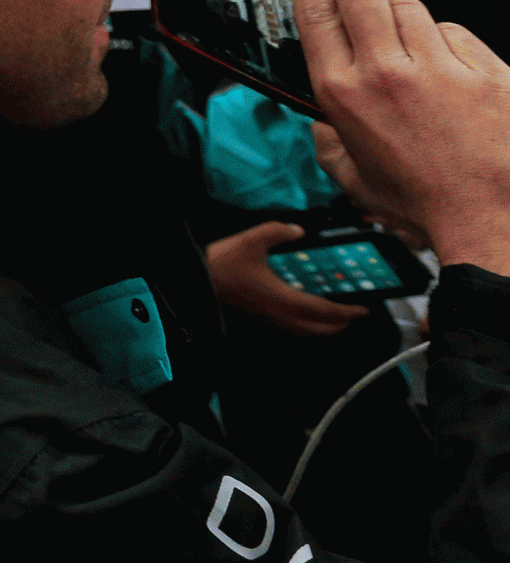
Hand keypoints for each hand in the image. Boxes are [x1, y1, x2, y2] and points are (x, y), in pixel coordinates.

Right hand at [205, 221, 367, 335]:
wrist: (196, 282)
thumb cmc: (223, 263)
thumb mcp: (250, 240)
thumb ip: (277, 232)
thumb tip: (299, 231)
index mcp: (285, 299)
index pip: (326, 311)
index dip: (348, 311)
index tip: (366, 307)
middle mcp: (282, 316)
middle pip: (320, 329)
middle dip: (341, 323)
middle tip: (353, 313)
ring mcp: (270, 321)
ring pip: (307, 332)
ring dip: (325, 326)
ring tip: (333, 315)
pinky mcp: (260, 320)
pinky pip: (294, 329)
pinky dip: (308, 325)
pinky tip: (303, 311)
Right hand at [295, 0, 509, 270]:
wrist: (492, 220)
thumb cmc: (425, 203)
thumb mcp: (354, 179)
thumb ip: (329, 145)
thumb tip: (320, 126)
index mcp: (344, 94)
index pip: (315, 11)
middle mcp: (385, 74)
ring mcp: (440, 70)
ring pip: (412, 8)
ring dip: (407, 21)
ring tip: (416, 52)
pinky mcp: (485, 71)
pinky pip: (457, 35)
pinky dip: (452, 48)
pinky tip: (454, 76)